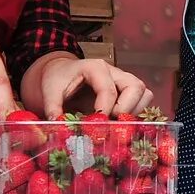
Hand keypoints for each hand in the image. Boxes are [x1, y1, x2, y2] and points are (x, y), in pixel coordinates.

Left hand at [31, 54, 154, 118]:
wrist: (61, 73)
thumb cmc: (58, 79)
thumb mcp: (50, 91)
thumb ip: (53, 108)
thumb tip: (58, 126)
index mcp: (95, 67)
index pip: (108, 89)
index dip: (105, 109)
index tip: (97, 125)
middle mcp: (114, 72)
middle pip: (135, 87)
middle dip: (126, 109)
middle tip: (110, 122)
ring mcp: (123, 81)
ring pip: (144, 93)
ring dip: (134, 111)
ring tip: (116, 123)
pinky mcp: (127, 92)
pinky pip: (143, 101)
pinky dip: (136, 113)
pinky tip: (119, 122)